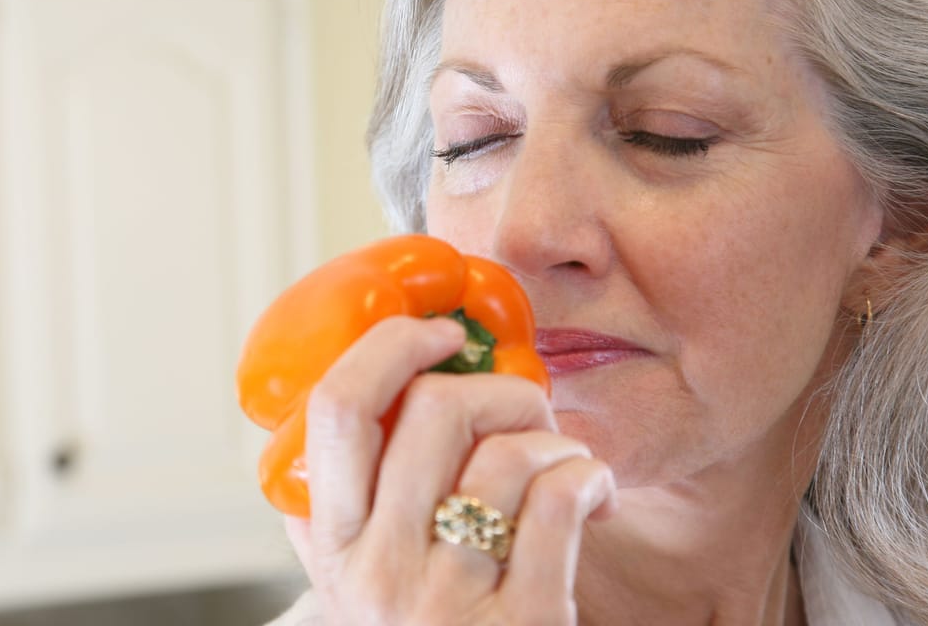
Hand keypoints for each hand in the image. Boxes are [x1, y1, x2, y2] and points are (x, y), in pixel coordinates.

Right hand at [285, 316, 617, 624]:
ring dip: (555, 439)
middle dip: (503, 390)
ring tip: (565, 465)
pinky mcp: (522, 625)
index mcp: (333, 546)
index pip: (335, 410)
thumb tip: (362, 395)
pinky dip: (589, 477)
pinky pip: (560, 500)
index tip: (440, 331)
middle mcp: (378, 572)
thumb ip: (346, 510)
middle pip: (436, 412)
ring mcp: (447, 603)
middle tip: (527, 416)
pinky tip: (594, 494)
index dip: (389, 346)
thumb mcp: (360, 583)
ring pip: (508, 453)